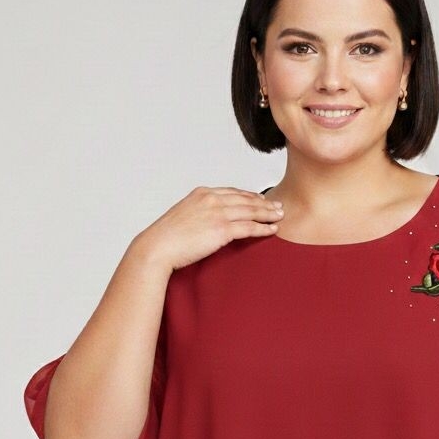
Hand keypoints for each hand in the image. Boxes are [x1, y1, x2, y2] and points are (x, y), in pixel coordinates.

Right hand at [135, 185, 284, 272]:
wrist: (158, 247)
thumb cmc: (166, 237)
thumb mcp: (184, 216)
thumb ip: (199, 213)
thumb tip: (207, 221)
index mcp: (202, 193)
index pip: (233, 192)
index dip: (250, 196)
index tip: (261, 199)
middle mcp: (211, 199)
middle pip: (245, 199)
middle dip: (264, 203)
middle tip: (278, 206)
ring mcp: (217, 213)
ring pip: (251, 211)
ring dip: (268, 213)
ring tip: (280, 216)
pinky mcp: (221, 229)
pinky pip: (249, 227)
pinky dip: (263, 228)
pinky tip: (272, 229)